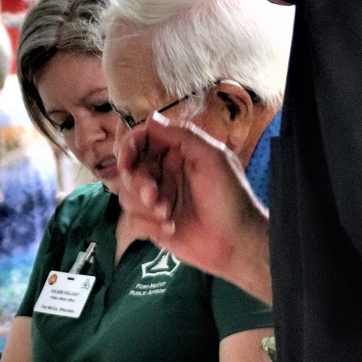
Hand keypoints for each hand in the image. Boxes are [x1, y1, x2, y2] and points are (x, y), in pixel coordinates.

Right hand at [117, 114, 269, 293]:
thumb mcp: (212, 158)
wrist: (235, 243)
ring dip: (144, 206)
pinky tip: (170, 228)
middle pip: (129, 169)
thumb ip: (182, 135)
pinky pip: (133, 219)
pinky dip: (149, 225)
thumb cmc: (230, 198)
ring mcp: (157, 199)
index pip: (142, 140)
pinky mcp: (152, 224)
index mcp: (177, 152)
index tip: (126, 161)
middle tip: (153, 196)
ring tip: (168, 215)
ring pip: (127, 195)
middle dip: (138, 183)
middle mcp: (164, 173)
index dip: (128, 147)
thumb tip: (150, 118)